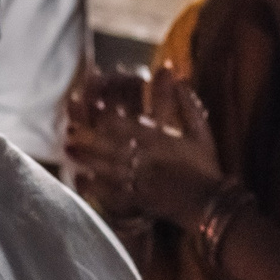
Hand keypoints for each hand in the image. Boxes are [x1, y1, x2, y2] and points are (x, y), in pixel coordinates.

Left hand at [63, 64, 225, 226]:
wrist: (210, 203)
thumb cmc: (205, 167)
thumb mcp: (201, 132)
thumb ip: (189, 104)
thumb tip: (180, 76)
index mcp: (162, 142)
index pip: (130, 125)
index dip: (108, 115)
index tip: (92, 106)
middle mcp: (148, 159)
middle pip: (112, 145)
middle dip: (89, 138)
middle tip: (69, 130)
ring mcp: (142, 181)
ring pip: (108, 167)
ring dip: (87, 159)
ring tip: (69, 150)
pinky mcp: (139, 201)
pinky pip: (112, 192)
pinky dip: (96, 187)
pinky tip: (82, 180)